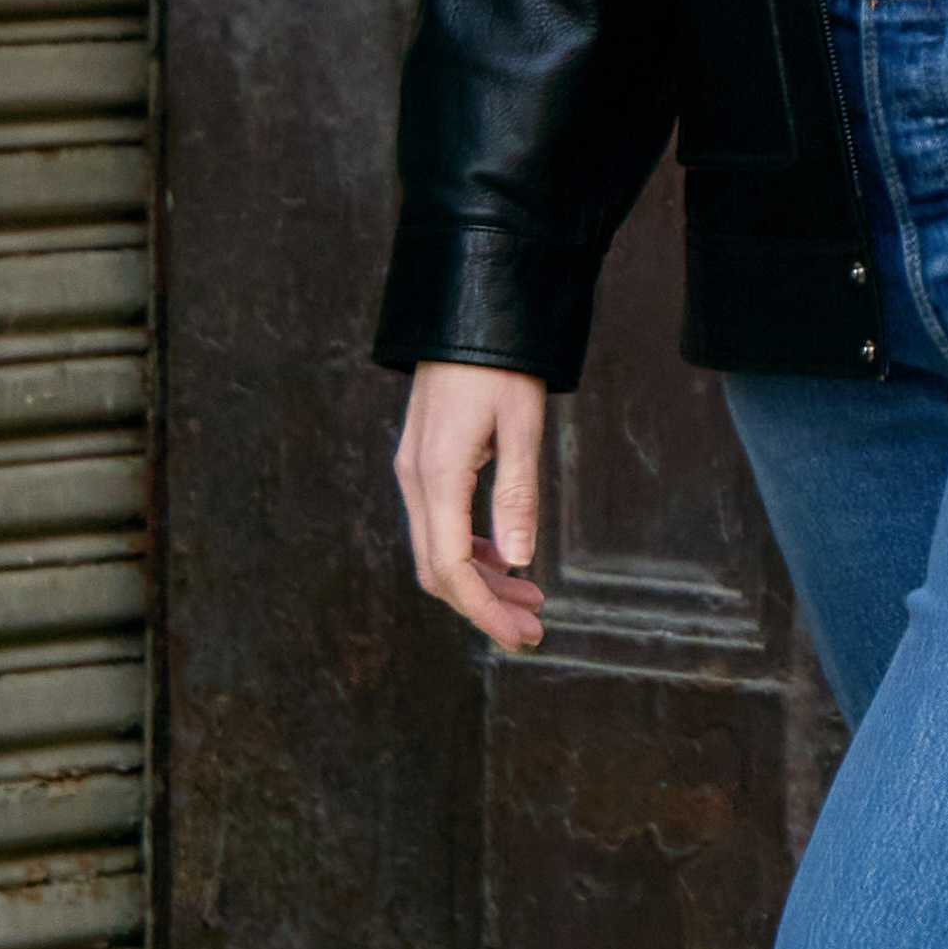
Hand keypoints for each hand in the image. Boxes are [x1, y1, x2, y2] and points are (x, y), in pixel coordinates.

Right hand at [396, 360, 551, 649]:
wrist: (465, 312)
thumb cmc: (498, 363)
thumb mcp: (521, 424)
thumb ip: (518, 494)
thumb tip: (521, 560)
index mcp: (437, 477)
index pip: (452, 568)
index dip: (485, 610)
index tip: (521, 636)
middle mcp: (416, 480)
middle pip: (439, 570)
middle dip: (484, 607)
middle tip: (532, 631)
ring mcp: (415, 472)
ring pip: (438, 551)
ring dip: (481, 583)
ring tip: (528, 601)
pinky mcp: (424, 463)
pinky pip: (440, 525)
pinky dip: (471, 553)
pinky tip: (505, 559)